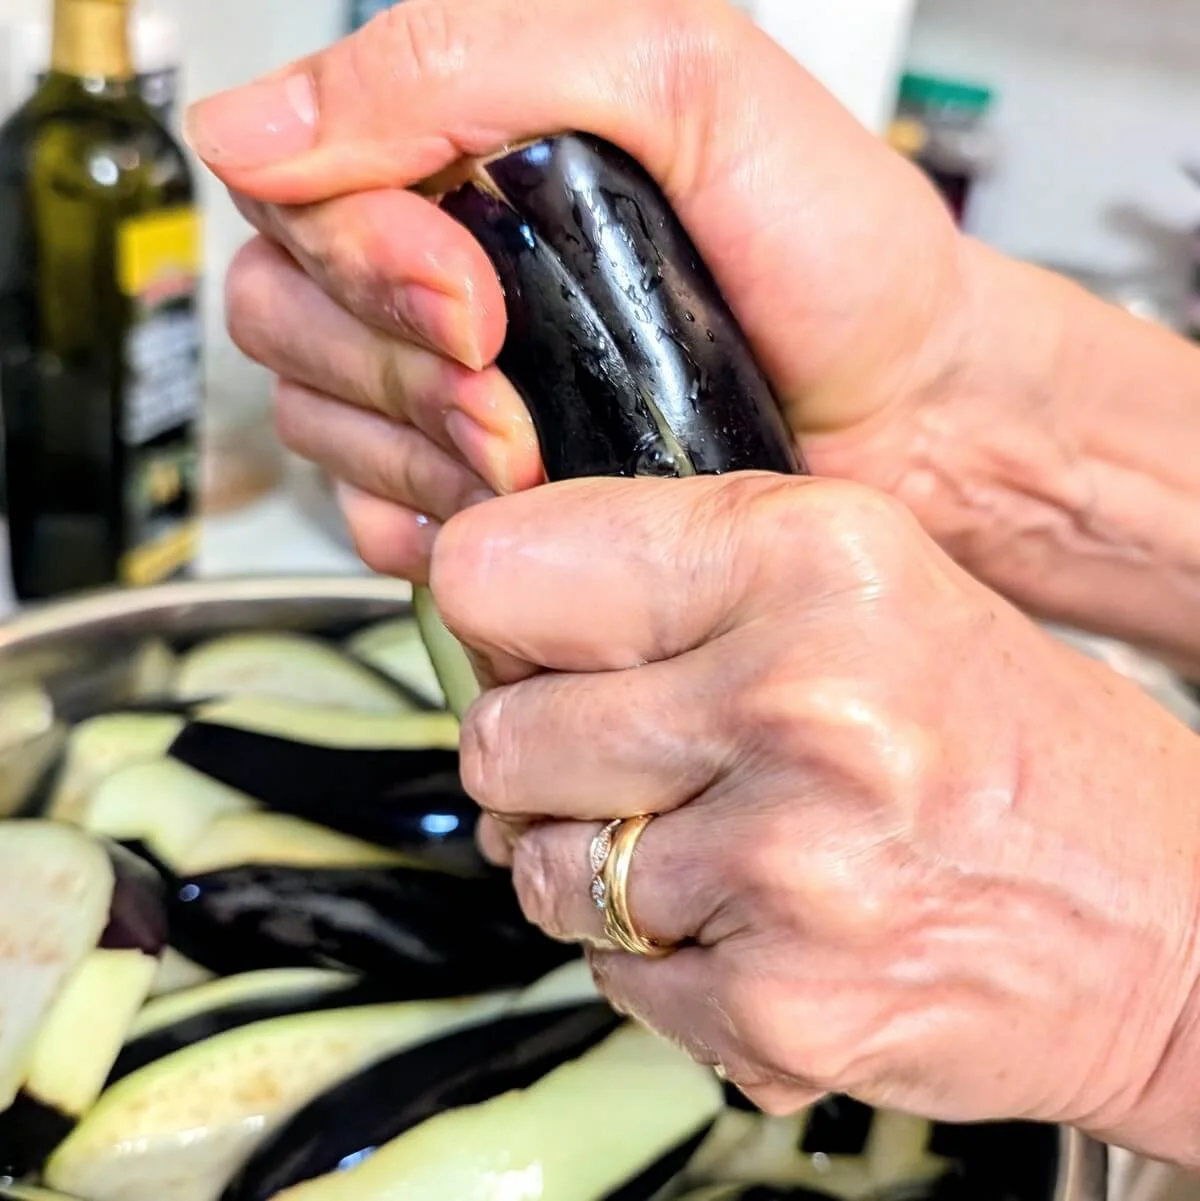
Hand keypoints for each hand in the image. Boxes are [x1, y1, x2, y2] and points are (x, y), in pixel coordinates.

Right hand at [189, 0, 966, 579]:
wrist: (906, 411)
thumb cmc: (832, 252)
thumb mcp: (684, 81)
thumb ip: (470, 61)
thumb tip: (257, 125)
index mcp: (469, 147)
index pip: (295, 192)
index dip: (364, 257)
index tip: (476, 301)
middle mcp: (446, 259)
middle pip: (286, 314)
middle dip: (398, 365)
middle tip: (508, 381)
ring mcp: (458, 383)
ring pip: (321, 419)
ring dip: (423, 447)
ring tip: (539, 450)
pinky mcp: (482, 487)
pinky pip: (372, 515)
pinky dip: (429, 520)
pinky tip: (517, 502)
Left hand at [431, 472, 1199, 1162]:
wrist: (1166, 923)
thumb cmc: (1005, 746)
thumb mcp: (857, 588)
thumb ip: (673, 578)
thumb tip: (491, 617)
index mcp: (806, 556)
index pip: (499, 569)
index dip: (494, 616)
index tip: (523, 643)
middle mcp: (794, 695)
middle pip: (497, 734)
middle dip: (538, 759)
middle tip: (622, 760)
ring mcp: (783, 859)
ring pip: (540, 869)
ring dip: (597, 868)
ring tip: (708, 846)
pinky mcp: (777, 1000)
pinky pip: (612, 976)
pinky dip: (660, 960)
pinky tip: (757, 922)